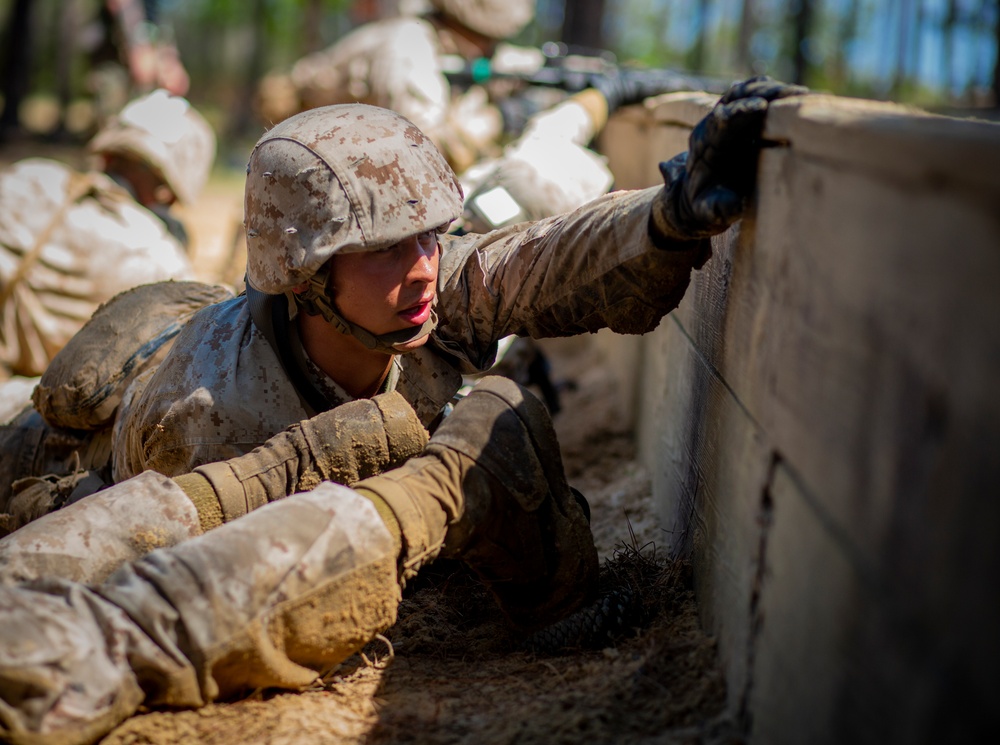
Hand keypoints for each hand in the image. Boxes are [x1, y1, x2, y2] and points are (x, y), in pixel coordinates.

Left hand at [651, 76, 807, 241]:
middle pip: (736, 97)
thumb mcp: (709, 211)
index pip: (721, 122)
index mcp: (705, 145)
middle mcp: (713, 125)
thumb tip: (737, 203)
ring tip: (802, 92)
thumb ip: (719, 207)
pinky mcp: (740, 113)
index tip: (760, 106)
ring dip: (772, 88)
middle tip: (793, 93)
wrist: (699, 194)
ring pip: (746, 90)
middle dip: (763, 93)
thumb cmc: (707, 204)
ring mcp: (726, 115)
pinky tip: (799, 94)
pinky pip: (755, 93)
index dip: (740, 112)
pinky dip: (774, 90)